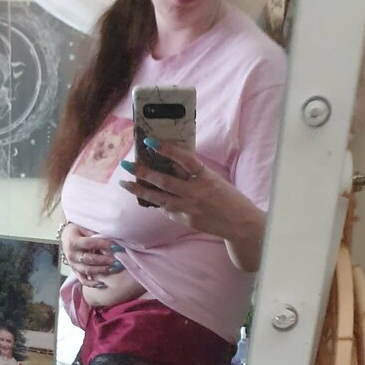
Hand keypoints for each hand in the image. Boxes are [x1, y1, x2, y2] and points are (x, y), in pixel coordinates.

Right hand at [60, 222, 123, 286]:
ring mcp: (73, 264)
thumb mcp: (83, 227)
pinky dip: (92, 283)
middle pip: (89, 259)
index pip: (90, 244)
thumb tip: (108, 238)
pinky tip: (102, 284)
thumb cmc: (77, 230)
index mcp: (73, 242)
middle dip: (105, 260)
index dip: (104, 245)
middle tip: (117, 260)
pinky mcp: (75, 271)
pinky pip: (83, 280)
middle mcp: (72, 254)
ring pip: (87, 270)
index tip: (116, 246)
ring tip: (113, 269)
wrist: (65, 237)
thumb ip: (93, 233)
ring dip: (101, 270)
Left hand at [118, 140, 257, 243]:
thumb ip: (194, 174)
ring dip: (140, 190)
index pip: (184, 159)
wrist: (239, 223)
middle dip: (143, 171)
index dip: (167, 149)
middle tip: (126, 164)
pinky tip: (147, 197)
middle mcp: (196, 192)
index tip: (150, 141)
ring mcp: (189, 208)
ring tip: (125, 183)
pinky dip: (158, 202)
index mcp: (205, 177)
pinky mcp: (185, 220)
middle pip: (164, 181)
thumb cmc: (228, 197)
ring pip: (159, 198)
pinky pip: (167, 210)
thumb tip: (171, 165)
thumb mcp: (213, 179)